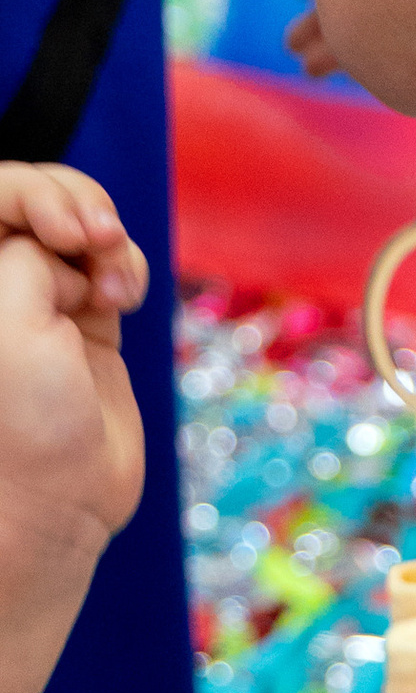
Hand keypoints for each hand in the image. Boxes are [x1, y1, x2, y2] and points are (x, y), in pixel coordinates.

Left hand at [0, 164, 146, 552]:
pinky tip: (123, 299)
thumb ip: (26, 252)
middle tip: (97, 237)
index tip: (63, 228)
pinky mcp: (82, 314)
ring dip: (108, 238)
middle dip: (74, 203)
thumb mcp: (8, 317)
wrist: (57, 501)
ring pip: (80, 220)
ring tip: (116, 286)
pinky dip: (127, 265)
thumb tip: (56, 241)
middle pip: (34, 196)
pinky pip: (112, 258)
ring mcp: (37, 296)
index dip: (30, 192)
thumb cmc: (19, 421)